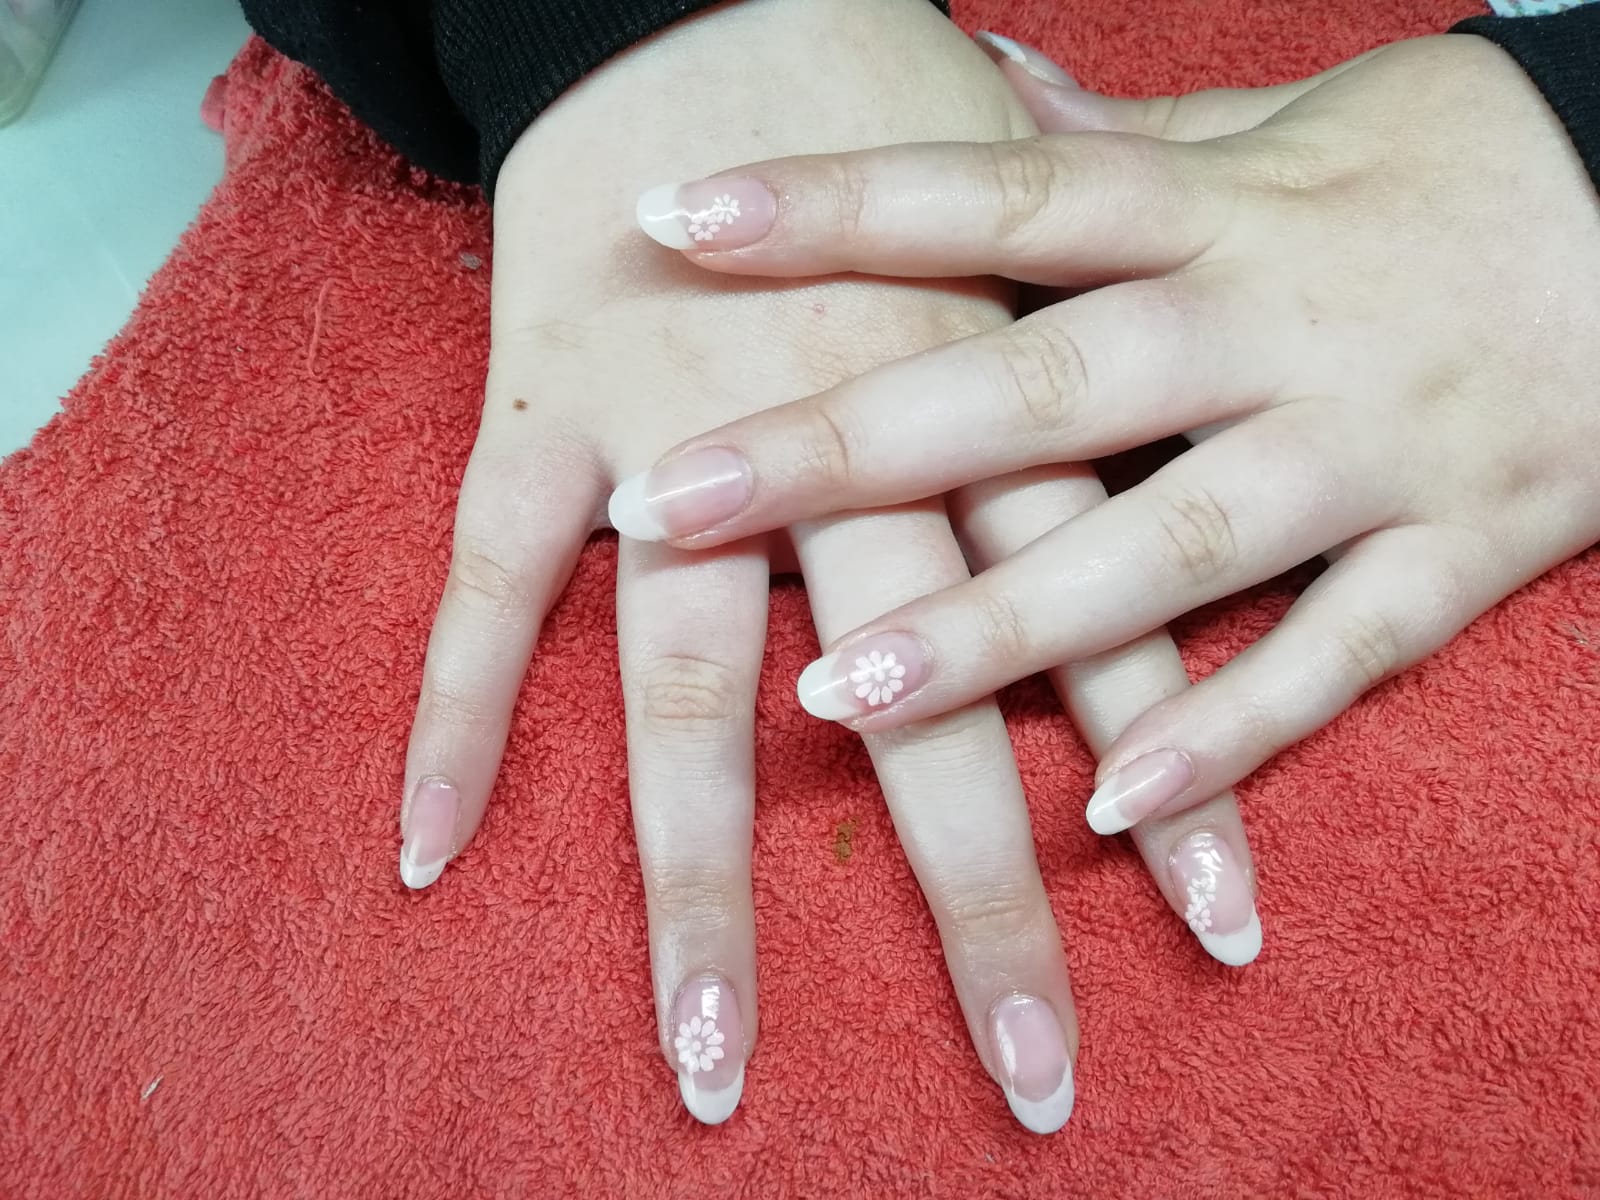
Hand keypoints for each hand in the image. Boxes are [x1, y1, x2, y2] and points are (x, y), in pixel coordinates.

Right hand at [396, 2, 1261, 1134]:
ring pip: (688, 684)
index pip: (1099, 629)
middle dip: (975, 896)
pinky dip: (454, 708)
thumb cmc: (892, 127)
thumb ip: (1110, 381)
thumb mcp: (1039, 235)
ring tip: (704, 1052)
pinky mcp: (542, 408)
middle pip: (918, 706)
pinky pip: (489, 575)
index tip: (1217, 934)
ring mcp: (677, 437)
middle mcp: (849, 446)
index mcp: (987, 405)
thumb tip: (1214, 497)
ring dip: (698, 879)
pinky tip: (425, 850)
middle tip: (1029, 1077)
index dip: (1168, 781)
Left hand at [609, 33, 1599, 836]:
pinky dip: (1228, 737)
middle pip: (1034, 390)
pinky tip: (1108, 805)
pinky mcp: (1461, 550)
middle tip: (676, 497)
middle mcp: (1271, 328)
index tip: (673, 216)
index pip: (988, 198)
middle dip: (849, 447)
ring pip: (1162, 550)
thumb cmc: (1437, 171)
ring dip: (999, 631)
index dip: (832, 204)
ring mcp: (1369, 449)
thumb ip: (1115, 136)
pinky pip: (1334, 659)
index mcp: (1212, 214)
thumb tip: (976, 68)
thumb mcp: (1276, 131)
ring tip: (835, 694)